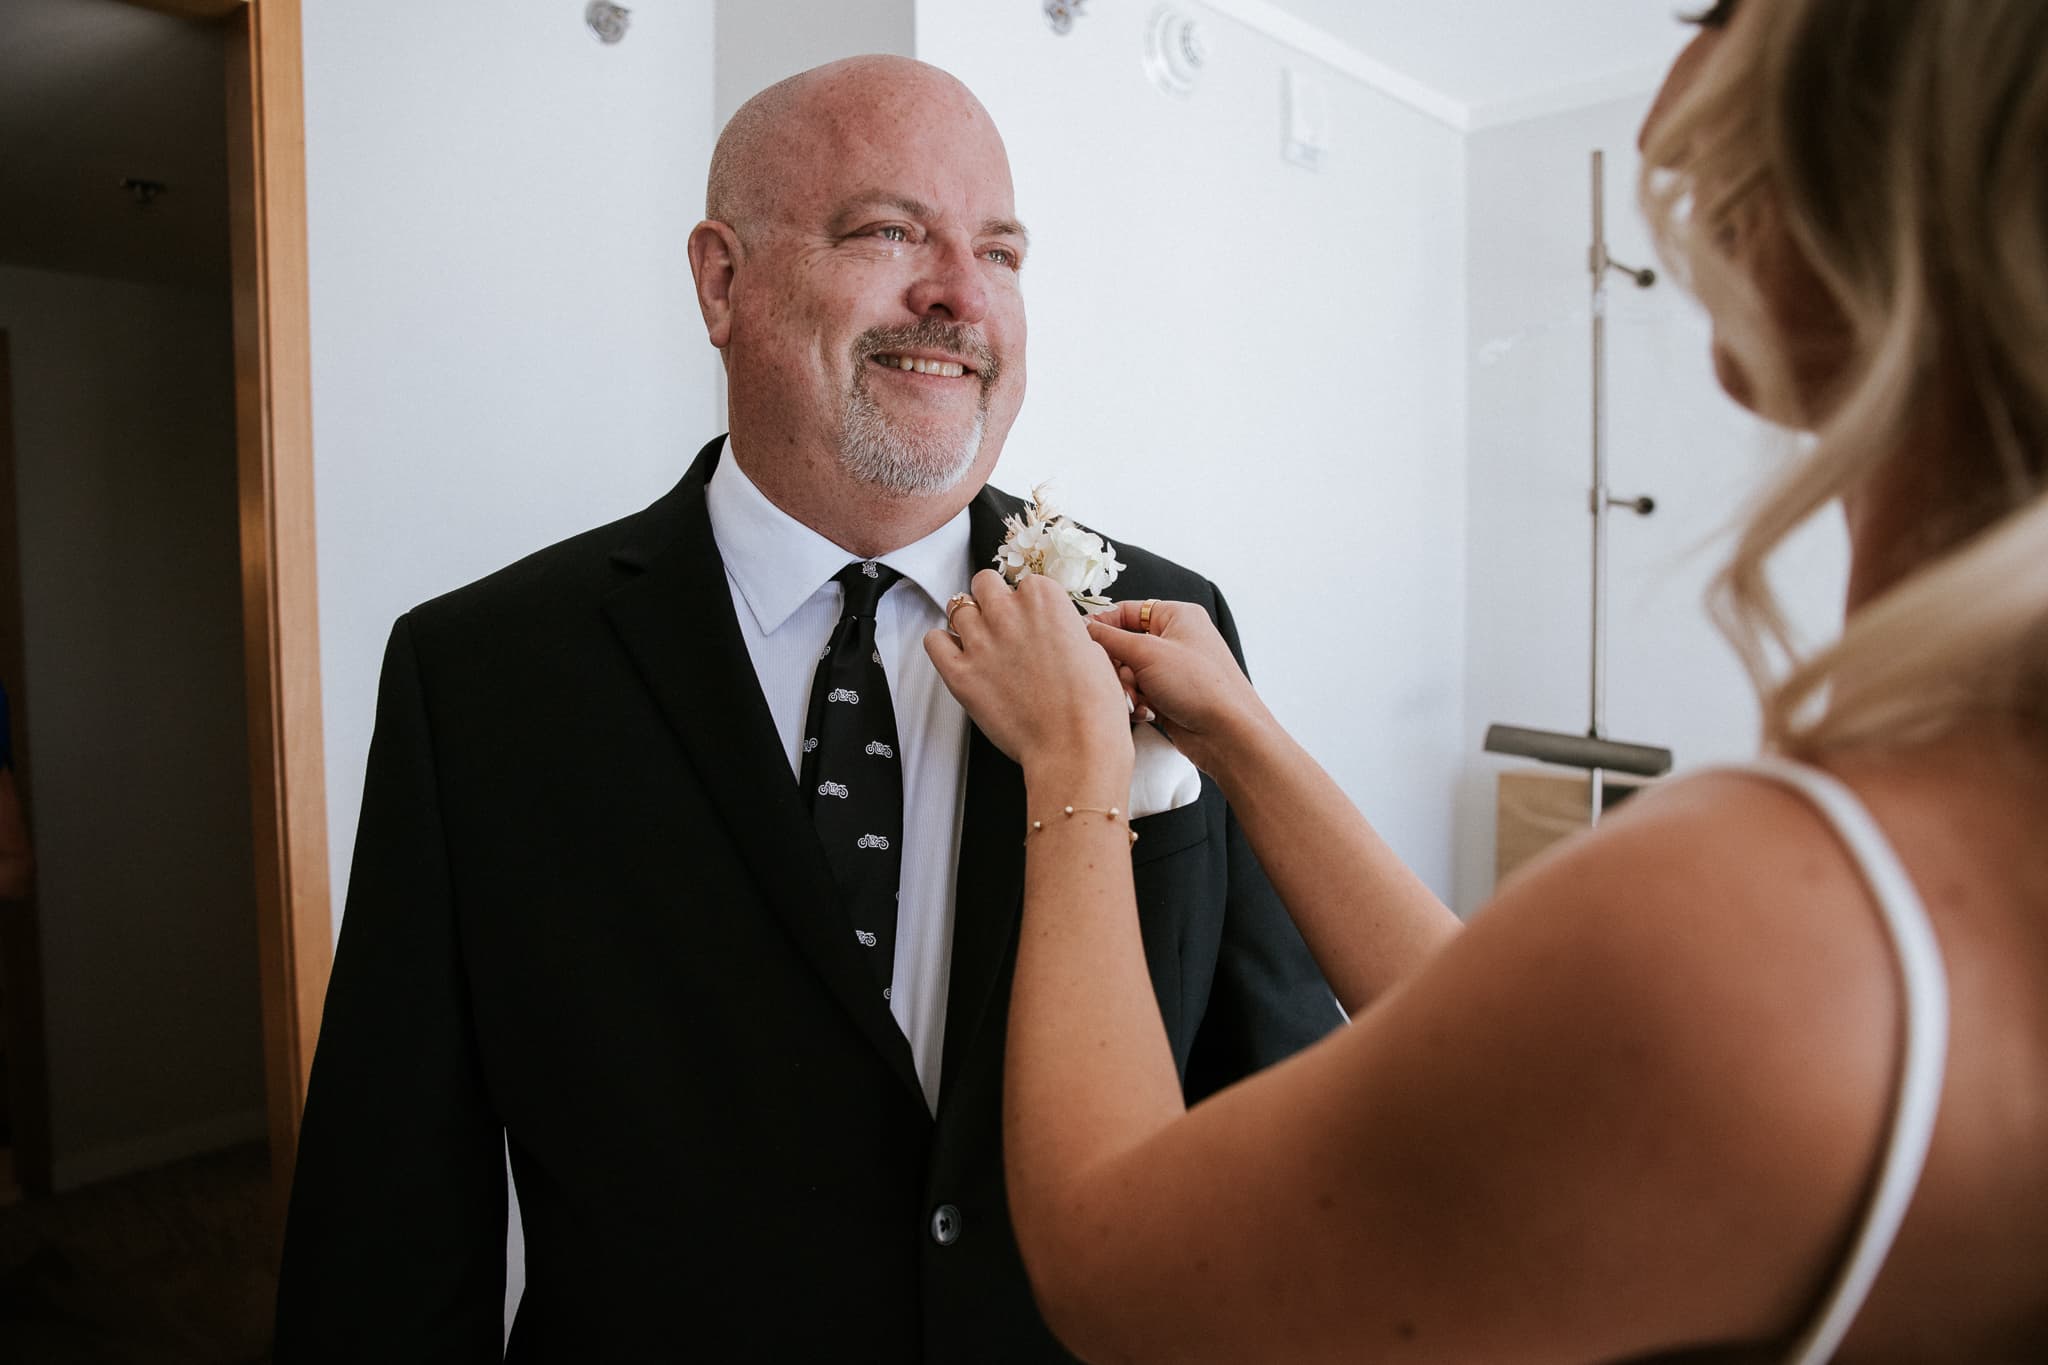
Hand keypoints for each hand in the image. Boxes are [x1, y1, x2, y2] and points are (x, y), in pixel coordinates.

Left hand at [925, 569, 1134, 781]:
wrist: (1074, 746)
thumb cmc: (1092, 707)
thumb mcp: (1093, 651)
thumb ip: (1064, 631)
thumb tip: (1056, 635)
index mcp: (1045, 599)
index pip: (1024, 582)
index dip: (1026, 602)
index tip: (1030, 620)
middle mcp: (1008, 613)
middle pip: (984, 584)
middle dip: (991, 600)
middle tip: (1001, 623)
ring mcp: (981, 641)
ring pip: (957, 608)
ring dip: (967, 621)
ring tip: (980, 641)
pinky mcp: (960, 673)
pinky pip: (934, 641)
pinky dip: (942, 645)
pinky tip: (956, 655)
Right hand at [1084, 599, 1273, 775]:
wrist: (1228, 734)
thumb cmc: (1199, 685)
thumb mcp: (1147, 653)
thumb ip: (1109, 638)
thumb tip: (1083, 627)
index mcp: (1177, 616)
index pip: (1127, 611)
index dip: (1103, 625)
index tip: (1083, 641)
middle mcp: (1177, 640)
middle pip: (1125, 645)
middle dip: (1118, 667)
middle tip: (1118, 679)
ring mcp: (1174, 670)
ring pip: (1129, 673)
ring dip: (1127, 689)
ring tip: (1137, 701)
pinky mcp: (1171, 696)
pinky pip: (1139, 694)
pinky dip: (1138, 703)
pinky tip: (1146, 714)